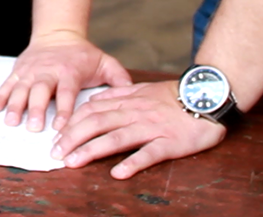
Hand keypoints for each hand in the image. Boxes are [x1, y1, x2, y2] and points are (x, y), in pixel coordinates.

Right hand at [0, 29, 131, 131]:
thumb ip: (119, 78)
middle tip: (33, 128)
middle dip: (36, 109)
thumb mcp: (105, 62)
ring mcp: (31, 71)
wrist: (58, 33)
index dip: (63, 109)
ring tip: (11, 122)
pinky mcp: (19, 71)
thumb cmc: (83, 54)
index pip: (66, 92)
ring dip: (15, 105)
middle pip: (40, 91)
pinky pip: (7, 84)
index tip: (60, 127)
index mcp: (69, 72)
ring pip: (21, 88)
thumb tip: (132, 95)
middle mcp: (48, 71)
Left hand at [52, 80, 224, 178]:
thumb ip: (118, 94)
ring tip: (73, 163)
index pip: (92, 110)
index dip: (72, 123)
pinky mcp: (170, 142)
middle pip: (97, 123)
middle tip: (56, 153)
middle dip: (73, 138)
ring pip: (117, 138)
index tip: (56, 137)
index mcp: (128, 101)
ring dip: (92, 150)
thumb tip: (95, 99)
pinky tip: (118, 173)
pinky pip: (149, 153)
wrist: (206, 95)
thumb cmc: (173, 96)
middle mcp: (135, 113)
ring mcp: (152, 128)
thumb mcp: (142, 88)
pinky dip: (133, 163)